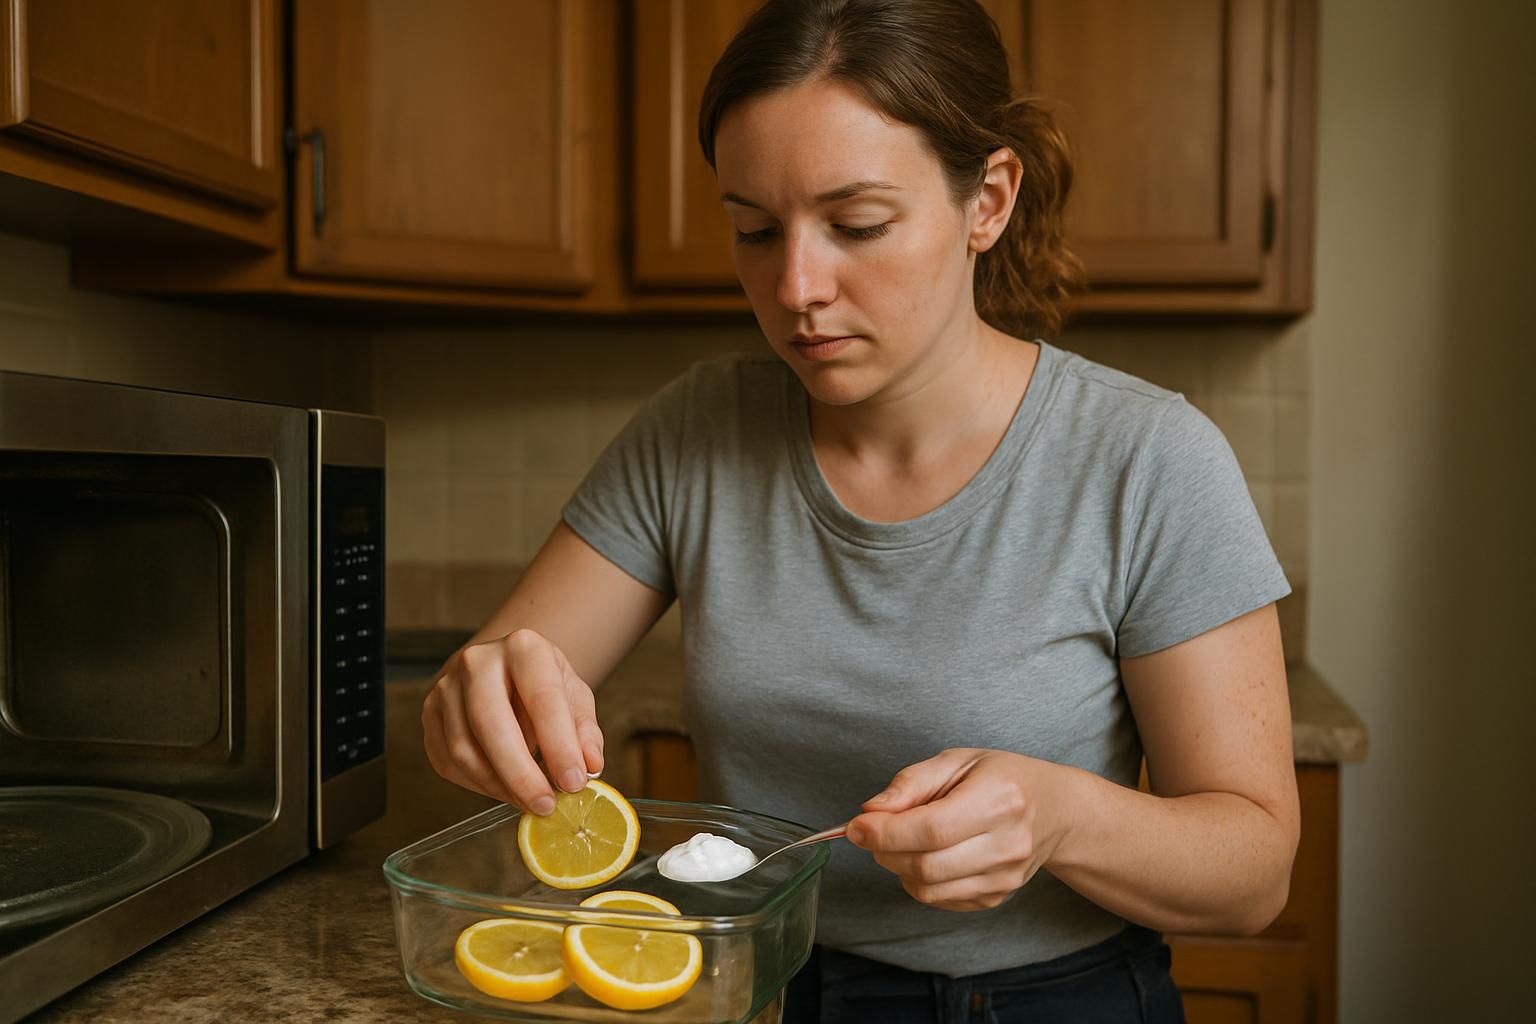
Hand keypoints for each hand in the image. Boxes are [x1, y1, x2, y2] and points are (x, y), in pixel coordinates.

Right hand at [422, 628, 603, 814]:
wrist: (504, 670)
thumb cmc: (543, 686)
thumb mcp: (575, 698)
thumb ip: (585, 732)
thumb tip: (590, 767)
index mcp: (523, 648)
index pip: (542, 698)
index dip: (559, 746)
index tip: (574, 783)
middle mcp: (477, 661)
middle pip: (491, 723)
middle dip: (521, 774)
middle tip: (545, 805)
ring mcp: (446, 686)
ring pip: (464, 749)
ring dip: (499, 786)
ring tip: (529, 801)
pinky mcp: (430, 714)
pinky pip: (448, 762)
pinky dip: (478, 786)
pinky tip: (504, 790)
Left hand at [846, 748, 1074, 911]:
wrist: (1053, 810)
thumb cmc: (1001, 779)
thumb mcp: (956, 761)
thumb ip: (911, 783)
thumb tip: (871, 811)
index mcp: (998, 800)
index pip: (931, 829)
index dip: (885, 832)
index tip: (856, 826)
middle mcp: (1007, 844)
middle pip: (926, 865)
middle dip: (885, 851)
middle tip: (873, 831)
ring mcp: (1004, 877)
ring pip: (928, 889)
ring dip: (897, 868)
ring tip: (900, 842)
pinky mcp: (997, 897)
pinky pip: (939, 900)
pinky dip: (918, 882)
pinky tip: (925, 856)